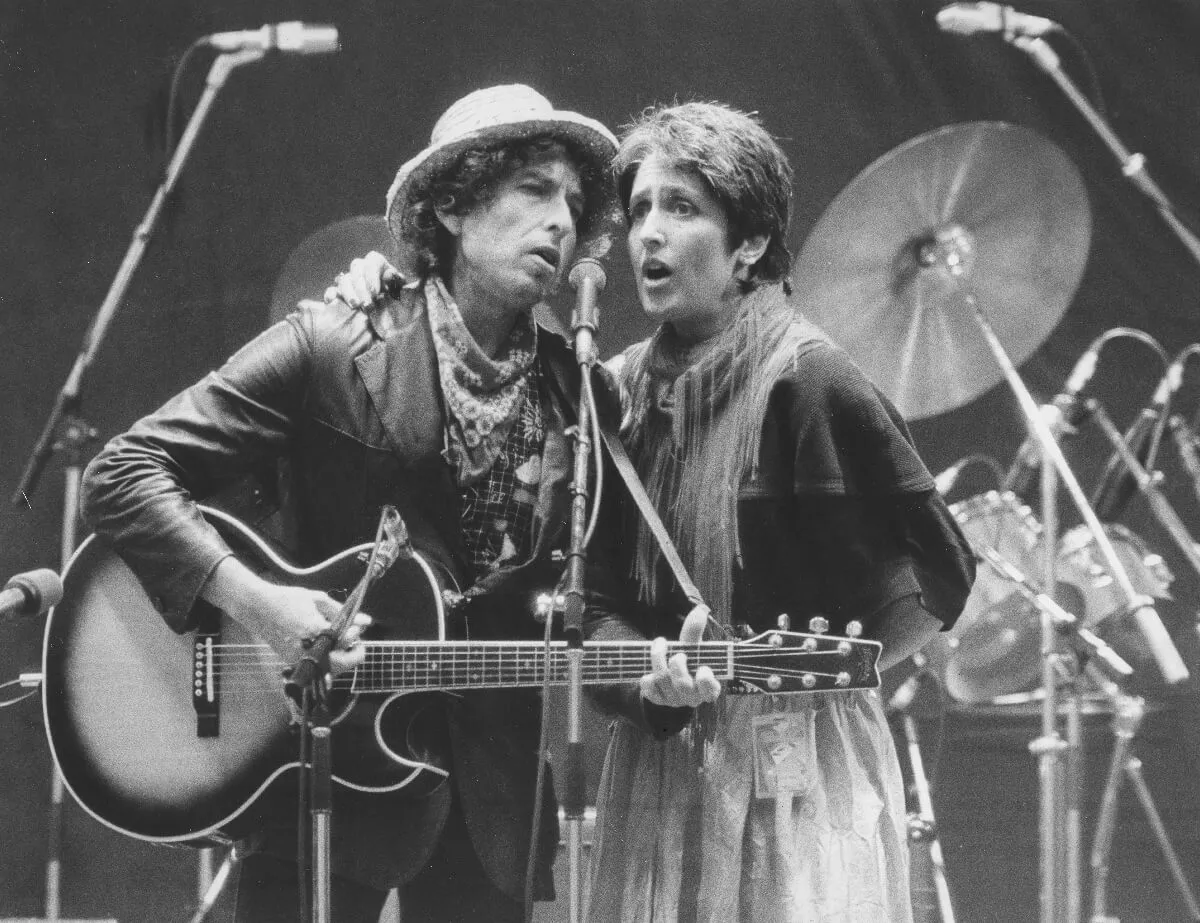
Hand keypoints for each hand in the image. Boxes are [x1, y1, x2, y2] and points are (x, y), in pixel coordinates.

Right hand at [246, 582, 371, 677]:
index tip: (358, 628)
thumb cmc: (287, 600)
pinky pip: (317, 669)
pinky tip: (326, 646)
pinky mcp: (291, 662)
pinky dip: (327, 661)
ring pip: (330, 670)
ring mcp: (299, 658)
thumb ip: (341, 612)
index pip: (346, 640)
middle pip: (342, 664)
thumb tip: (364, 620)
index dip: (356, 636)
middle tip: (356, 642)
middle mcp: (307, 648)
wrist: (258, 608)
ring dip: (341, 659)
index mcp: (315, 630)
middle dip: (354, 654)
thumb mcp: (317, 600)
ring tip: (340, 642)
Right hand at [324, 251, 401, 308]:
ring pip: (344, 280)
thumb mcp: (400, 287)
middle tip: (367, 305)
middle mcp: (361, 267)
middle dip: (361, 288)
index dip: (372, 275)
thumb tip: (389, 275)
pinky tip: (333, 302)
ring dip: (349, 293)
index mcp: (376, 262)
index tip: (375, 292)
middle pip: (356, 269)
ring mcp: (348, 279)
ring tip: (355, 306)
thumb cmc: (395, 294)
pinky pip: (331, 290)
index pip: (372, 261)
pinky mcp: (339, 292)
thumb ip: (396, 281)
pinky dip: (330, 295)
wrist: (388, 308)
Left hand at [639, 605, 721, 707]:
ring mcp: (674, 700)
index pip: (710, 690)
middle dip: (677, 665)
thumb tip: (700, 610)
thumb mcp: (693, 647)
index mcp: (707, 686)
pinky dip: (647, 679)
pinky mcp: (658, 700)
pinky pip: (649, 691)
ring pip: (663, 682)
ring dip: (658, 659)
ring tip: (659, 644)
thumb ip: (695, 631)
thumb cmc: (688, 660)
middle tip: (677, 654)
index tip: (703, 668)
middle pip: (682, 684)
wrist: (670, 675)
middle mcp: (692, 697)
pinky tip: (649, 671)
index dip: (706, 681)